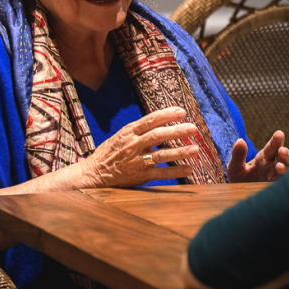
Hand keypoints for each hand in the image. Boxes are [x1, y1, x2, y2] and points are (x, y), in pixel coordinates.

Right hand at [80, 107, 200, 187]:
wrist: (92, 174)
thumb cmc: (110, 152)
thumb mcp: (122, 136)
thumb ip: (141, 130)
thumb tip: (163, 121)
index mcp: (129, 132)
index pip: (150, 120)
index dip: (166, 115)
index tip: (182, 111)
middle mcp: (133, 145)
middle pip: (157, 136)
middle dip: (177, 131)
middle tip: (194, 128)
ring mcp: (136, 161)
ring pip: (160, 155)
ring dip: (180, 152)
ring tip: (196, 149)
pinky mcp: (139, 176)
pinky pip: (160, 174)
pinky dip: (175, 172)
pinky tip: (189, 169)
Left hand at [226, 130, 288, 182]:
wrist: (239, 198)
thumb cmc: (238, 180)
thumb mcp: (235, 167)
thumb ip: (237, 155)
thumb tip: (240, 141)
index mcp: (263, 157)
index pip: (272, 147)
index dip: (276, 140)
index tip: (279, 134)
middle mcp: (272, 165)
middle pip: (283, 156)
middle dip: (285, 153)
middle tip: (282, 151)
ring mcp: (275, 177)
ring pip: (286, 168)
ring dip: (285, 166)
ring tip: (279, 166)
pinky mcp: (275, 187)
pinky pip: (282, 182)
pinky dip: (282, 179)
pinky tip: (278, 177)